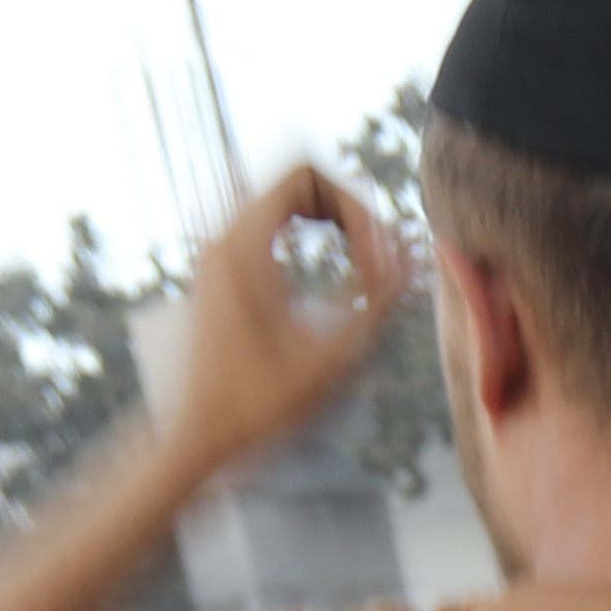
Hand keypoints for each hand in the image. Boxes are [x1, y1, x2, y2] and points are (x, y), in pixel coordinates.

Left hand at [162, 166, 408, 476]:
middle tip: (378, 257)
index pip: (306, 174)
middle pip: (295, 176)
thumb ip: (380, 300)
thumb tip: (412, 252)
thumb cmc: (260, 407)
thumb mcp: (334, 357)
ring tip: (361, 262)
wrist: (198, 436)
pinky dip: (306, 230)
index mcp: (242, 245)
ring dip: (328, 217)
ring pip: (280, 195)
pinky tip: (330, 271)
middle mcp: (221, 235)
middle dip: (347, 206)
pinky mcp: (218, 268)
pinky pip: (267, 220)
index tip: (377, 260)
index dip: (356, 205)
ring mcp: (215, 249)